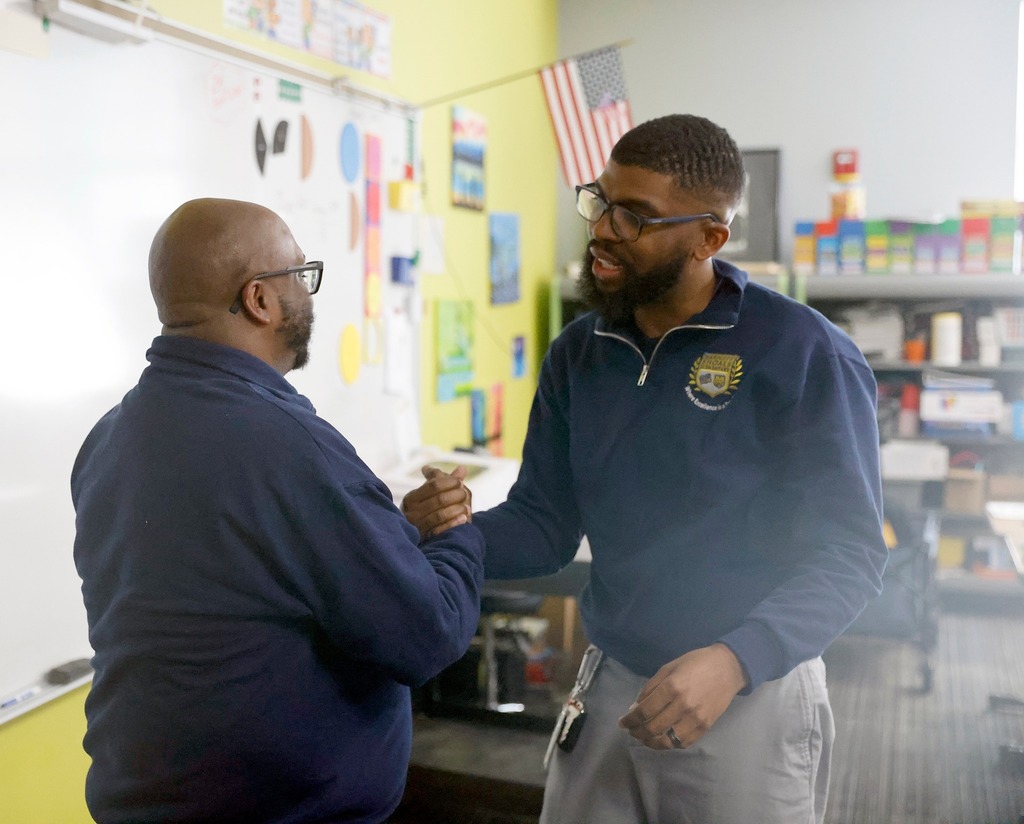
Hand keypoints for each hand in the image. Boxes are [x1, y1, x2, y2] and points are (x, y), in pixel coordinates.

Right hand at [400, 465, 472, 539]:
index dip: (450, 482)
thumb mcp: (431, 495)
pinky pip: (441, 530)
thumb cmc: (427, 511)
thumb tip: (463, 468)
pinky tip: (464, 518)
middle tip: (465, 493)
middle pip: (439, 499)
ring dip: (457, 509)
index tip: (460, 482)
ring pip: (440, 514)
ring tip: (467, 507)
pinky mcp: (424, 538)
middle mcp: (412, 511)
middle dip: (456, 495)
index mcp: (411, 498)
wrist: (420, 539)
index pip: (434, 485)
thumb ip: (446, 481)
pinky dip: (454, 522)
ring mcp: (417, 526)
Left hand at [617, 643, 747, 749]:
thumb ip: (650, 687)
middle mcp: (683, 705)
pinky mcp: (706, 727)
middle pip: (653, 728)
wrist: (727, 668)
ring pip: (667, 741)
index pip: (644, 711)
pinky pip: (683, 743)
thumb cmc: (695, 663)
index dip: (630, 720)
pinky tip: (663, 738)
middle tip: (631, 731)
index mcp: (672, 687)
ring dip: (651, 742)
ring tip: (644, 737)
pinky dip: (670, 744)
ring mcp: (695, 718)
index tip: (622, 722)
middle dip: (637, 732)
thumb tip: (635, 707)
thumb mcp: (669, 667)